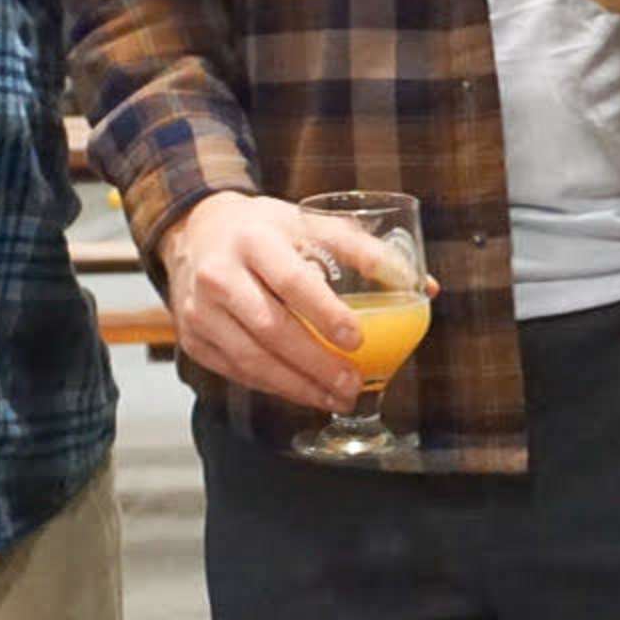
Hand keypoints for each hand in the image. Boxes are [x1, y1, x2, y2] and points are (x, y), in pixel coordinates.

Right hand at [157, 191, 424, 415]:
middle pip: (271, 328)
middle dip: (316, 363)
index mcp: (255, 239)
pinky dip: (274, 387)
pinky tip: (305, 393)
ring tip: (336, 398)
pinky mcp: (193, 338)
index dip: (325, 313)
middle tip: (353, 383)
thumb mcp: (310, 222)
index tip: (357, 339)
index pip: (292, 281)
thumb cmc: (266, 229)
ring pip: (251, 358)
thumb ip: (365, 251)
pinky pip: (237, 371)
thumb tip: (426, 286)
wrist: (196, 232)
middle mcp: (220, 274)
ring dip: (297, 385)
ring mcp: (200, 310)